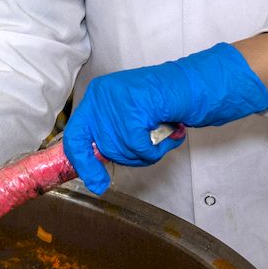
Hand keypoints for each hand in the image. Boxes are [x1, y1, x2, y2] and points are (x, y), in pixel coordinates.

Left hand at [62, 42, 267, 194]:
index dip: (83, 163)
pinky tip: (170, 136)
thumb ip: (111, 134)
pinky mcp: (134, 107)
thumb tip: (93, 170)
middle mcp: (101, 95)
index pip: (75, 137)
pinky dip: (156, 149)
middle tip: (151, 147)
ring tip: (164, 137)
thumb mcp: (128, 115)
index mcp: (96, 96)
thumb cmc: (163, 103)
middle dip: (130, 156)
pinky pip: (138, 146)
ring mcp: (116, 99)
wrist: (192, 85)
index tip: (96, 183)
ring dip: (147, 153)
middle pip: (104, 148)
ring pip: (122, 149)